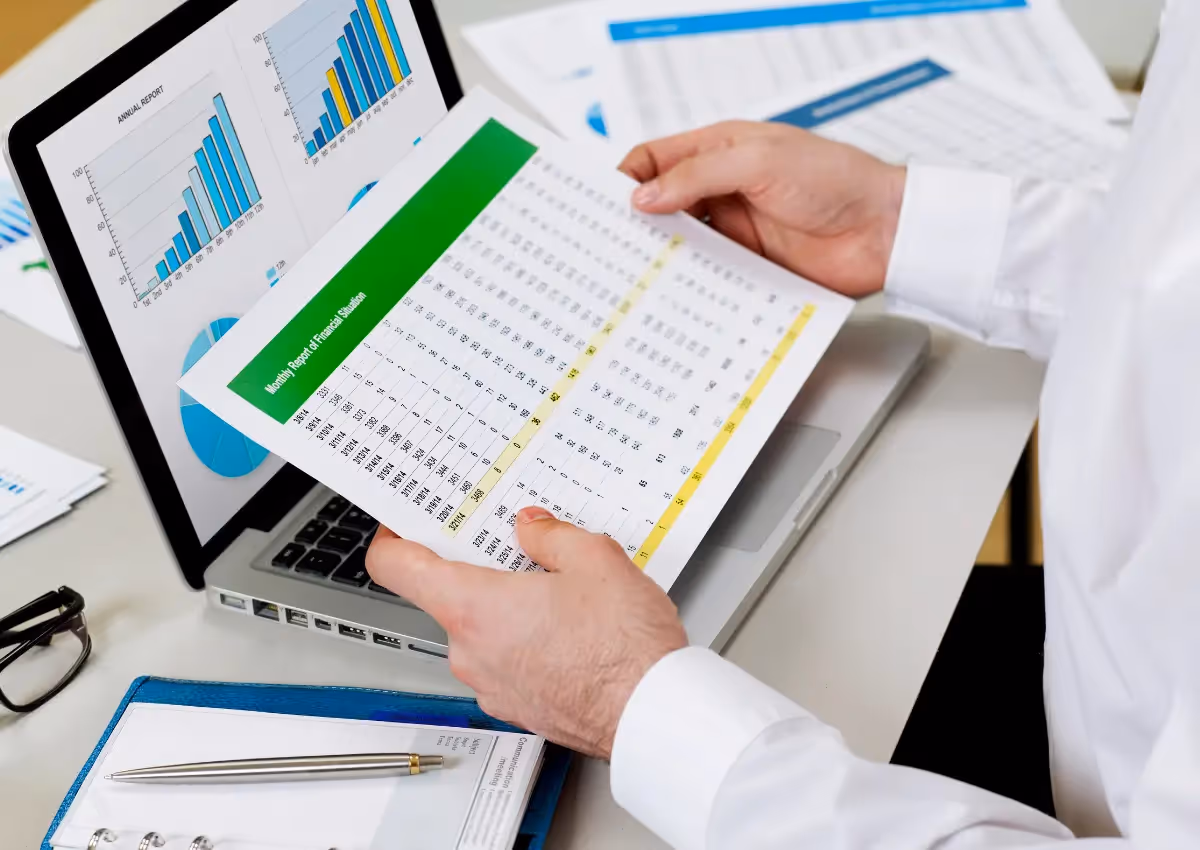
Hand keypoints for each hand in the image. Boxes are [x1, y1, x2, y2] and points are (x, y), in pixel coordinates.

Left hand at [365, 507, 687, 758]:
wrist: (651, 715)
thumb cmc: (624, 649)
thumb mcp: (595, 560)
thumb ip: (551, 535)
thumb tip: (531, 528)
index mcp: (473, 607)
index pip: (396, 568)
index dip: (392, 539)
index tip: (404, 526)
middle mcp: (470, 651)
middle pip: (447, 597)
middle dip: (483, 572)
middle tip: (521, 552)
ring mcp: (490, 685)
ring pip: (482, 632)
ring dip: (509, 610)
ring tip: (563, 596)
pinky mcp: (516, 707)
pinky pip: (505, 663)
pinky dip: (526, 644)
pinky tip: (571, 633)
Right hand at [621, 121, 906, 296]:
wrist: (885, 232)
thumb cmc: (836, 180)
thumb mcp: (758, 163)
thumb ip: (698, 175)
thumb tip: (643, 195)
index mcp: (721, 150)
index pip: (656, 158)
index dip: (627, 177)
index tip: (604, 203)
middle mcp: (723, 189)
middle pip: (662, 205)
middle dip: (635, 223)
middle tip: (609, 246)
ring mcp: (735, 230)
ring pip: (681, 245)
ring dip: (660, 258)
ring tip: (635, 276)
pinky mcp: (749, 266)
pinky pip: (708, 277)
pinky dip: (689, 286)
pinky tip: (674, 295)